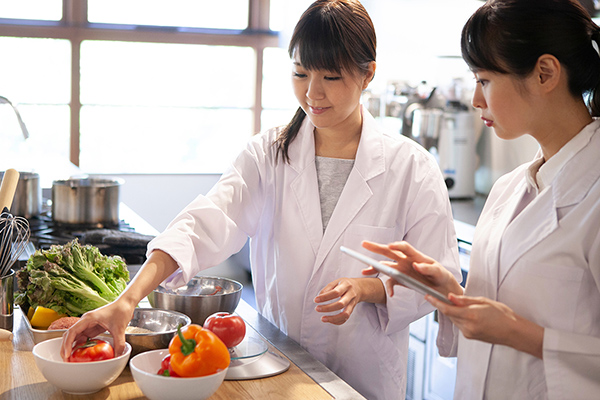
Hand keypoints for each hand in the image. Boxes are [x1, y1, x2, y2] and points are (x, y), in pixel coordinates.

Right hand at [60, 299, 134, 360]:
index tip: (67, 354)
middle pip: (69, 334)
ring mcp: (88, 324)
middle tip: (66, 360)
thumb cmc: (121, 310)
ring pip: (75, 336)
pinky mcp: (93, 327)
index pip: (72, 331)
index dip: (67, 344)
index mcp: (89, 318)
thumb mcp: (120, 329)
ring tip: (70, 359)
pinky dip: (79, 345)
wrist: (126, 303)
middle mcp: (86, 321)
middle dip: (65, 347)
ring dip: (71, 347)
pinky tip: (80, 353)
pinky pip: (83, 337)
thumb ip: (119, 343)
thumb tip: (118, 356)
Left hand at [314, 277, 383, 324]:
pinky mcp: (352, 310)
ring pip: (345, 314)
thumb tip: (319, 297)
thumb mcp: (336, 282)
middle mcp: (351, 295)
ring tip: (323, 319)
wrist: (359, 288)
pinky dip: (337, 321)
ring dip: (333, 318)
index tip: (316, 300)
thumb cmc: (344, 284)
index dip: (325, 297)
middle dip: (327, 308)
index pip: (336, 292)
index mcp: (346, 285)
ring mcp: (352, 303)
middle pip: (341, 304)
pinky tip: (329, 320)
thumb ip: (327, 288)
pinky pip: (346, 318)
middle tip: (317, 308)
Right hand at [361, 240, 462, 296]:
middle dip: (376, 248)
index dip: (397, 245)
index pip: (405, 247)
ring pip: (385, 266)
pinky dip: (389, 288)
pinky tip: (389, 293)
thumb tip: (417, 265)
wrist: (443, 289)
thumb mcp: (439, 272)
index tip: (390, 246)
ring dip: (375, 268)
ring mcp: (402, 270)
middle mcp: (406, 261)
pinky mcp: (401, 280)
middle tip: (364, 244)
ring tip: (364, 270)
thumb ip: (429, 268)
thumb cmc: (442, 276)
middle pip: (389, 252)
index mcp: (416, 256)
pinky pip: (391, 282)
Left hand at [427, 293, 543, 357]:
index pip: (447, 309)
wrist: (514, 332)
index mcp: (471, 315)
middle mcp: (467, 326)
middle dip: (444, 305)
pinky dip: (459, 317)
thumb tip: (450, 296)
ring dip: (452, 312)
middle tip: (440, 296)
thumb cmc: (502, 314)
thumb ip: (465, 300)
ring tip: (457, 304)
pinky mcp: (470, 337)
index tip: (427, 296)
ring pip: (454, 320)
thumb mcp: (484, 301)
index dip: (435, 302)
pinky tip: (465, 313)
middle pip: (449, 314)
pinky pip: (459, 325)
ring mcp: (468, 333)